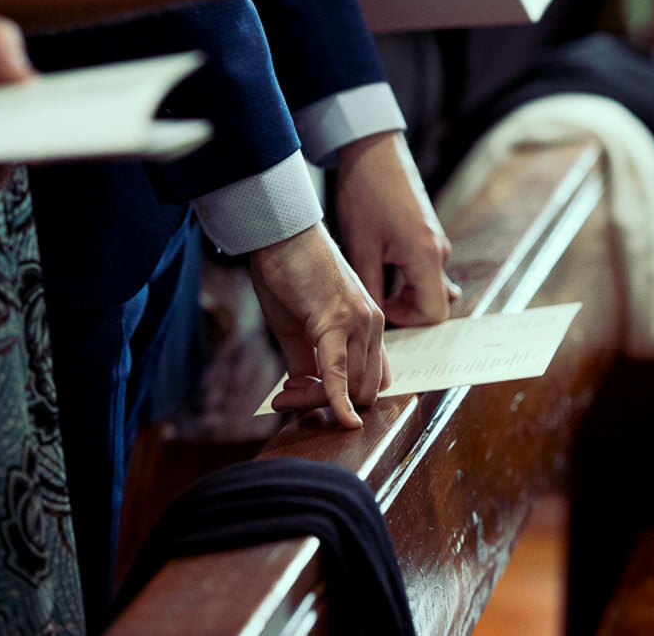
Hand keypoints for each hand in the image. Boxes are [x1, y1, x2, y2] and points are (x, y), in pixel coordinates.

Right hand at [251, 222, 387, 427]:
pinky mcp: (338, 320)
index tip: (296, 395)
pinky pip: (339, 373)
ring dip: (316, 401)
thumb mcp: (298, 326)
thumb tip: (304, 390)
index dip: (340, 399)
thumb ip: (307, 360)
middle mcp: (373, 325)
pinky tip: (336, 418)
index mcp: (368, 325)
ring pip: (353, 388)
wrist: (280, 234)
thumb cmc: (287, 273)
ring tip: (282, 394)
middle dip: (326, 404)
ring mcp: (360, 322)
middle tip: (285, 397)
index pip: (370, 379)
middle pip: (364, 389)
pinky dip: (336, 401)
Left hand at [335, 131, 458, 326]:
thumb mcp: (361, 247)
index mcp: (426, 256)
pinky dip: (406, 278)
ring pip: (428, 284)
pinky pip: (424, 267)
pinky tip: (381, 267)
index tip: (378, 310)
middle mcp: (438, 250)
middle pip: (434, 302)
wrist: (371, 149)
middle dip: (406, 311)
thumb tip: (372, 320)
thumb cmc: (365, 193)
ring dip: (404, 294)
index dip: (407, 321)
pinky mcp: (426, 232)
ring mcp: (435, 240)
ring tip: (372, 284)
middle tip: (373, 304)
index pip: (433, 314)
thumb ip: (371, 287)